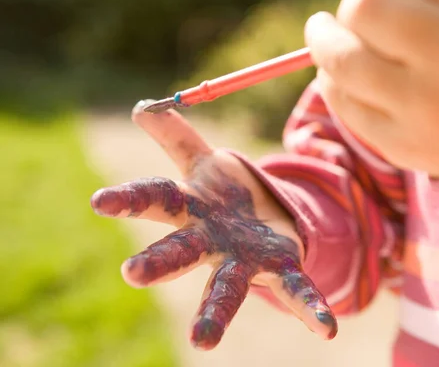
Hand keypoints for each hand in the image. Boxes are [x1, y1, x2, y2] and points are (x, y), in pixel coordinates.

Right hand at [90, 101, 336, 349]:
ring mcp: (243, 261)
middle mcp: (210, 241)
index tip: (100, 201)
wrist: (261, 220)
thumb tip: (146, 107)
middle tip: (133, 273)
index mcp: (192, 208)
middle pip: (181, 250)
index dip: (128, 198)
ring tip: (202, 342)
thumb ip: (177, 136)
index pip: (155, 199)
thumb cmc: (222, 195)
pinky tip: (327, 330)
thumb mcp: (202, 161)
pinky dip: (310, 310)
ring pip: (225, 287)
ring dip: (214, 313)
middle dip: (159, 261)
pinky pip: (296, 291)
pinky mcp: (279, 269)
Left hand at [305, 0, 438, 176]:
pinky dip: (333, 81)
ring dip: (323, 40)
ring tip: (325, 34)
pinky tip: (341, 76)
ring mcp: (424, 106)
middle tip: (354, 14)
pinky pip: (344, 102)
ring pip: (342, 58)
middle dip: (351, 5)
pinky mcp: (402, 144)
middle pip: (364, 6)